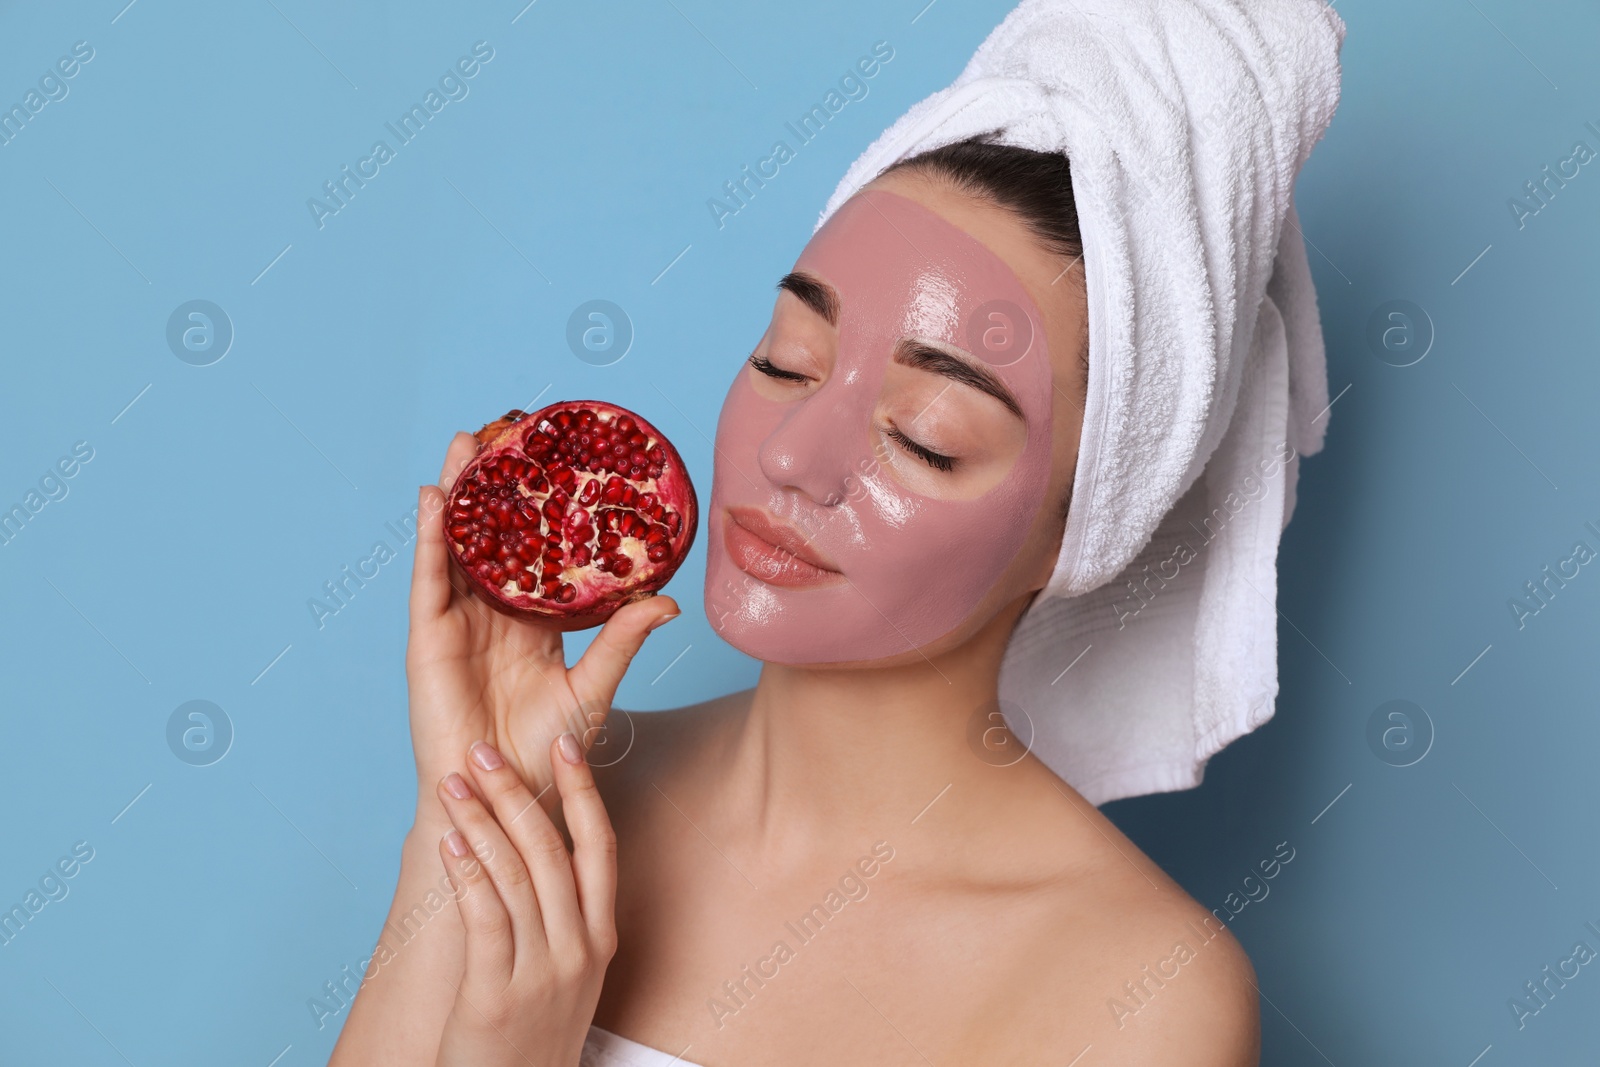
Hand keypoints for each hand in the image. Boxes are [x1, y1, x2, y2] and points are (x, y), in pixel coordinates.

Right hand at [407, 432, 678, 827]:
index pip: (535, 553)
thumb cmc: (547, 753)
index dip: (540, 509)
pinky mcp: (429, 639)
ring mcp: (458, 623)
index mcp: (533, 622)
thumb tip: (667, 602)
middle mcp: (493, 615)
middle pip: (492, 536)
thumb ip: (621, 641)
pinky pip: (429, 578)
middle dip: (496, 485)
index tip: (555, 461)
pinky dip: (431, 536)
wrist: (505, 798)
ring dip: (460, 493)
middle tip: (507, 431)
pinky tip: (434, 497)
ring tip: (468, 443)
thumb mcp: (593, 688)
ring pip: (458, 545)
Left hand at [433, 735, 615, 1066]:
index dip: (584, 790)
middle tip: (483, 752)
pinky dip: (466, 872)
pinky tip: (447, 842)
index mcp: (600, 937)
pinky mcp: (496, 997)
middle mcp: (578, 950)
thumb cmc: (533, 1031)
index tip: (567, 742)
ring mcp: (541, 974)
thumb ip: (560, 912)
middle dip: (515, 792)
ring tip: (452, 785)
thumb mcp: (565, 970)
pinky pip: (484, 918)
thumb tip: (532, 841)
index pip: (600, 846)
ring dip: (479, 821)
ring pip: (514, 876)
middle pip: (551, 850)